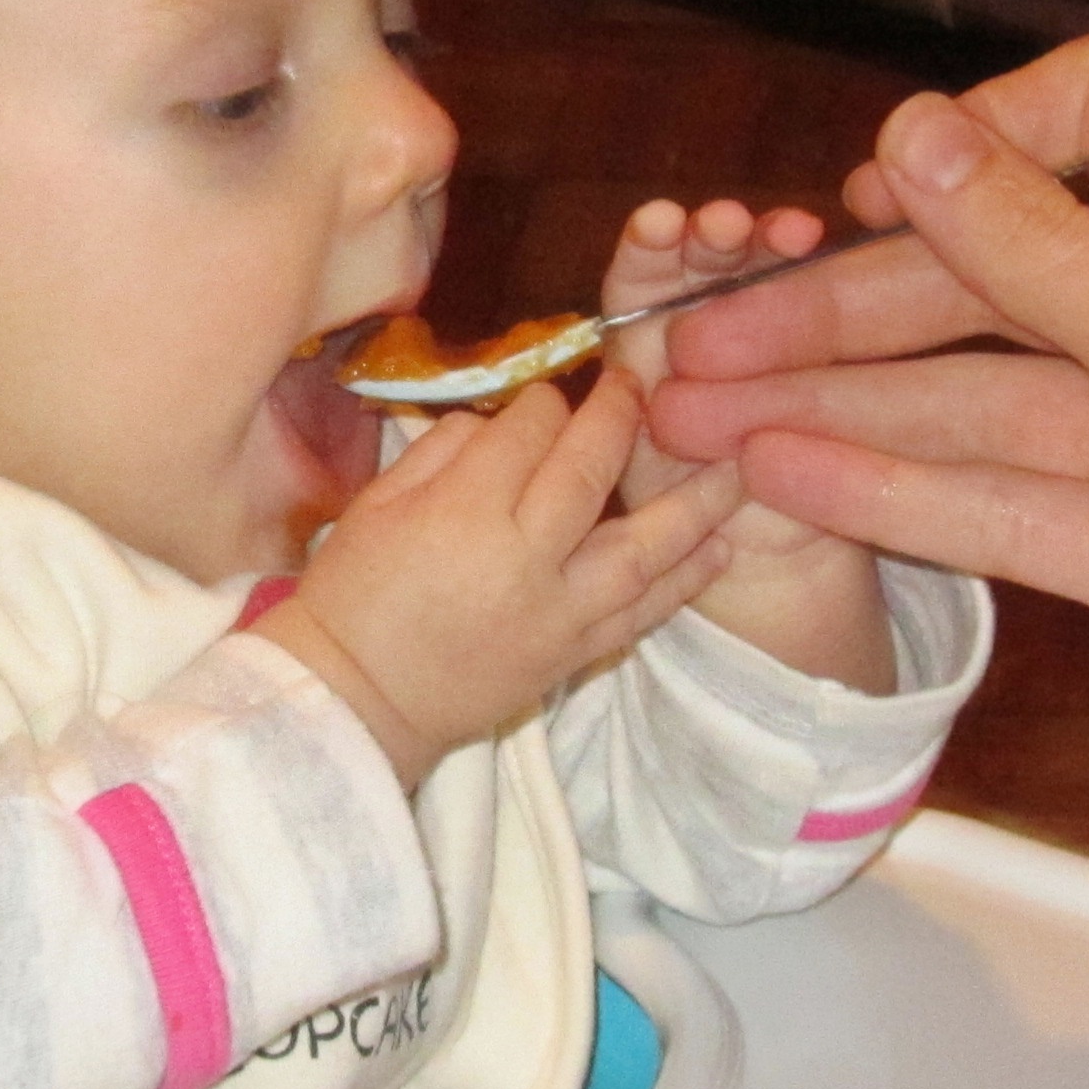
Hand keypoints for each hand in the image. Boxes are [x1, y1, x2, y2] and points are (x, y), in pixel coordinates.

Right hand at [261, 367, 740, 789]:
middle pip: (589, 473)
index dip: (544, 403)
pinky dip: (683, 581)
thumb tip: (504, 420)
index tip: (549, 394)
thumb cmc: (352, 595)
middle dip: (618, 419)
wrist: (355, 701)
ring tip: (736, 470)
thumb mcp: (374, 504)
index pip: (527, 433)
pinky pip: (641, 613)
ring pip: (640, 549)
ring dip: (693, 506)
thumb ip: (442, 449)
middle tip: (640, 387)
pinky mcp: (572, 656)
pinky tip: (718, 548)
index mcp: (461, 514)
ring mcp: (556, 614)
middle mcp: (522, 561)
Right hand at [641, 35, 1088, 839]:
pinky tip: (787, 478)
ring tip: (695, 419)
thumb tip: (912, 127)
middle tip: (699, 345)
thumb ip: (1031, 249)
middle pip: (988, 286)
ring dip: (837, 409)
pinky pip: (998, 511)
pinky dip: (896, 496)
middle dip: (843, 312)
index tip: (871, 195)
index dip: (980, 142)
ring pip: (973, 408)